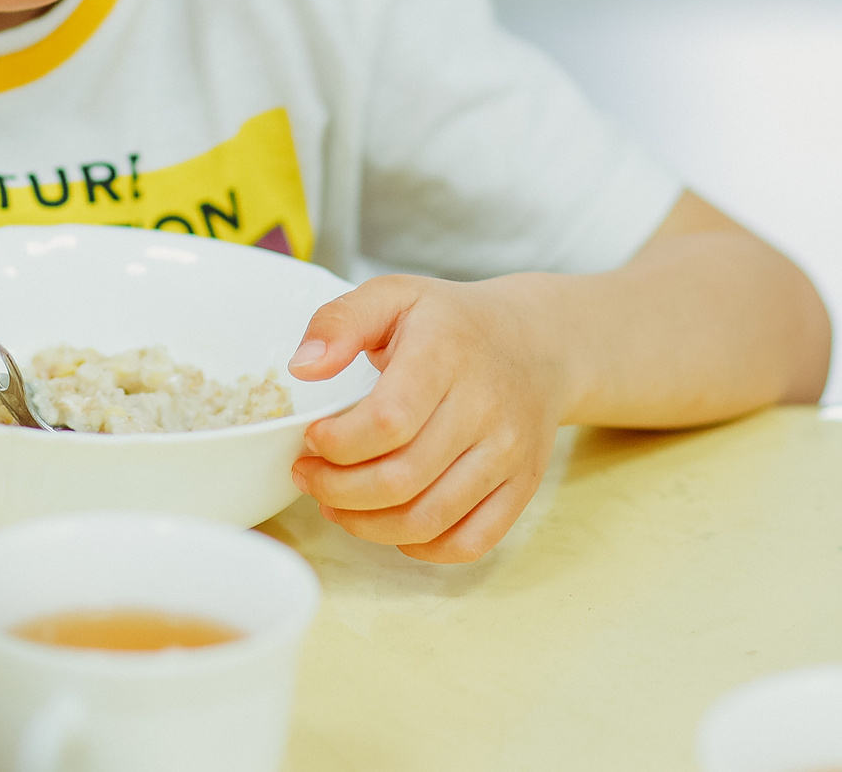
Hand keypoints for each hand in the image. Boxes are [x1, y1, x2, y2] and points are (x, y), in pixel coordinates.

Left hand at [285, 274, 569, 563]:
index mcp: (446, 356)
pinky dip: (422, 548)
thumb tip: (303, 368)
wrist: (538, 343)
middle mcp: (485, 408)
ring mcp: (509, 453)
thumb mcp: (393, 295)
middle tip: (310, 477)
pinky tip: (391, 524)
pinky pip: (470, 542)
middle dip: (337, 490)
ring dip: (367, 524)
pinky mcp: (523, 486)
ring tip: (337, 504)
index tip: (312, 439)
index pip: (387, 423)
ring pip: (429, 519)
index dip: (337, 445)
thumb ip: (340, 321)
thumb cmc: (453, 323)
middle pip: (401, 480)